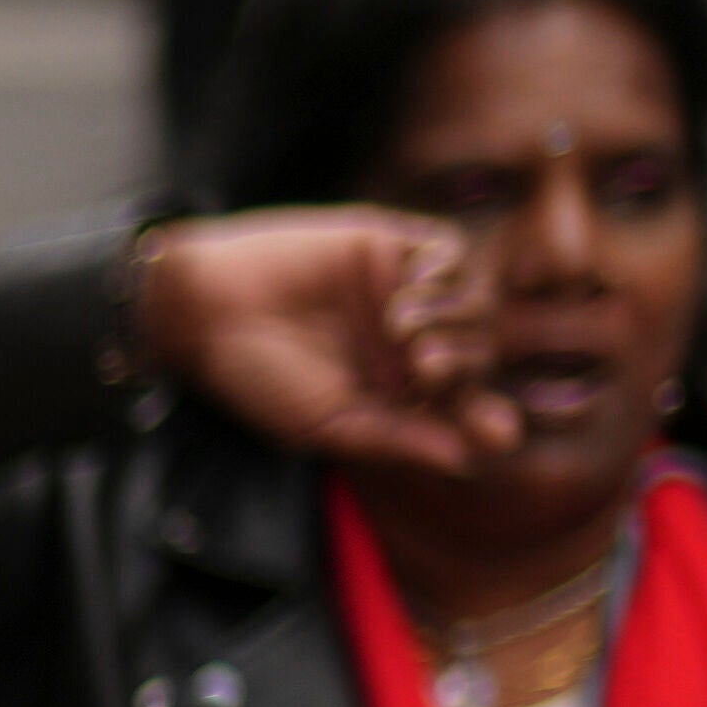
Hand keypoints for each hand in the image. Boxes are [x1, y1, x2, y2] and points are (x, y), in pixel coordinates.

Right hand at [125, 209, 506, 480]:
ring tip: (401, 330)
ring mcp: (403, 291)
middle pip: (482, 351)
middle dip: (468, 364)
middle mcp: (408, 341)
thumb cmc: (259, 377)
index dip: (488, 419)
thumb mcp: (328, 424)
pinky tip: (407, 293)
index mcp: (396, 392)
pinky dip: (445, 273)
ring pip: (476, 300)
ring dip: (456, 318)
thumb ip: (398, 439)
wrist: (207, 308)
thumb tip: (468, 462)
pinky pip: (450, 251)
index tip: (499, 434)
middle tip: (425, 369)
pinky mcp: (389, 244)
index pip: (463, 406)